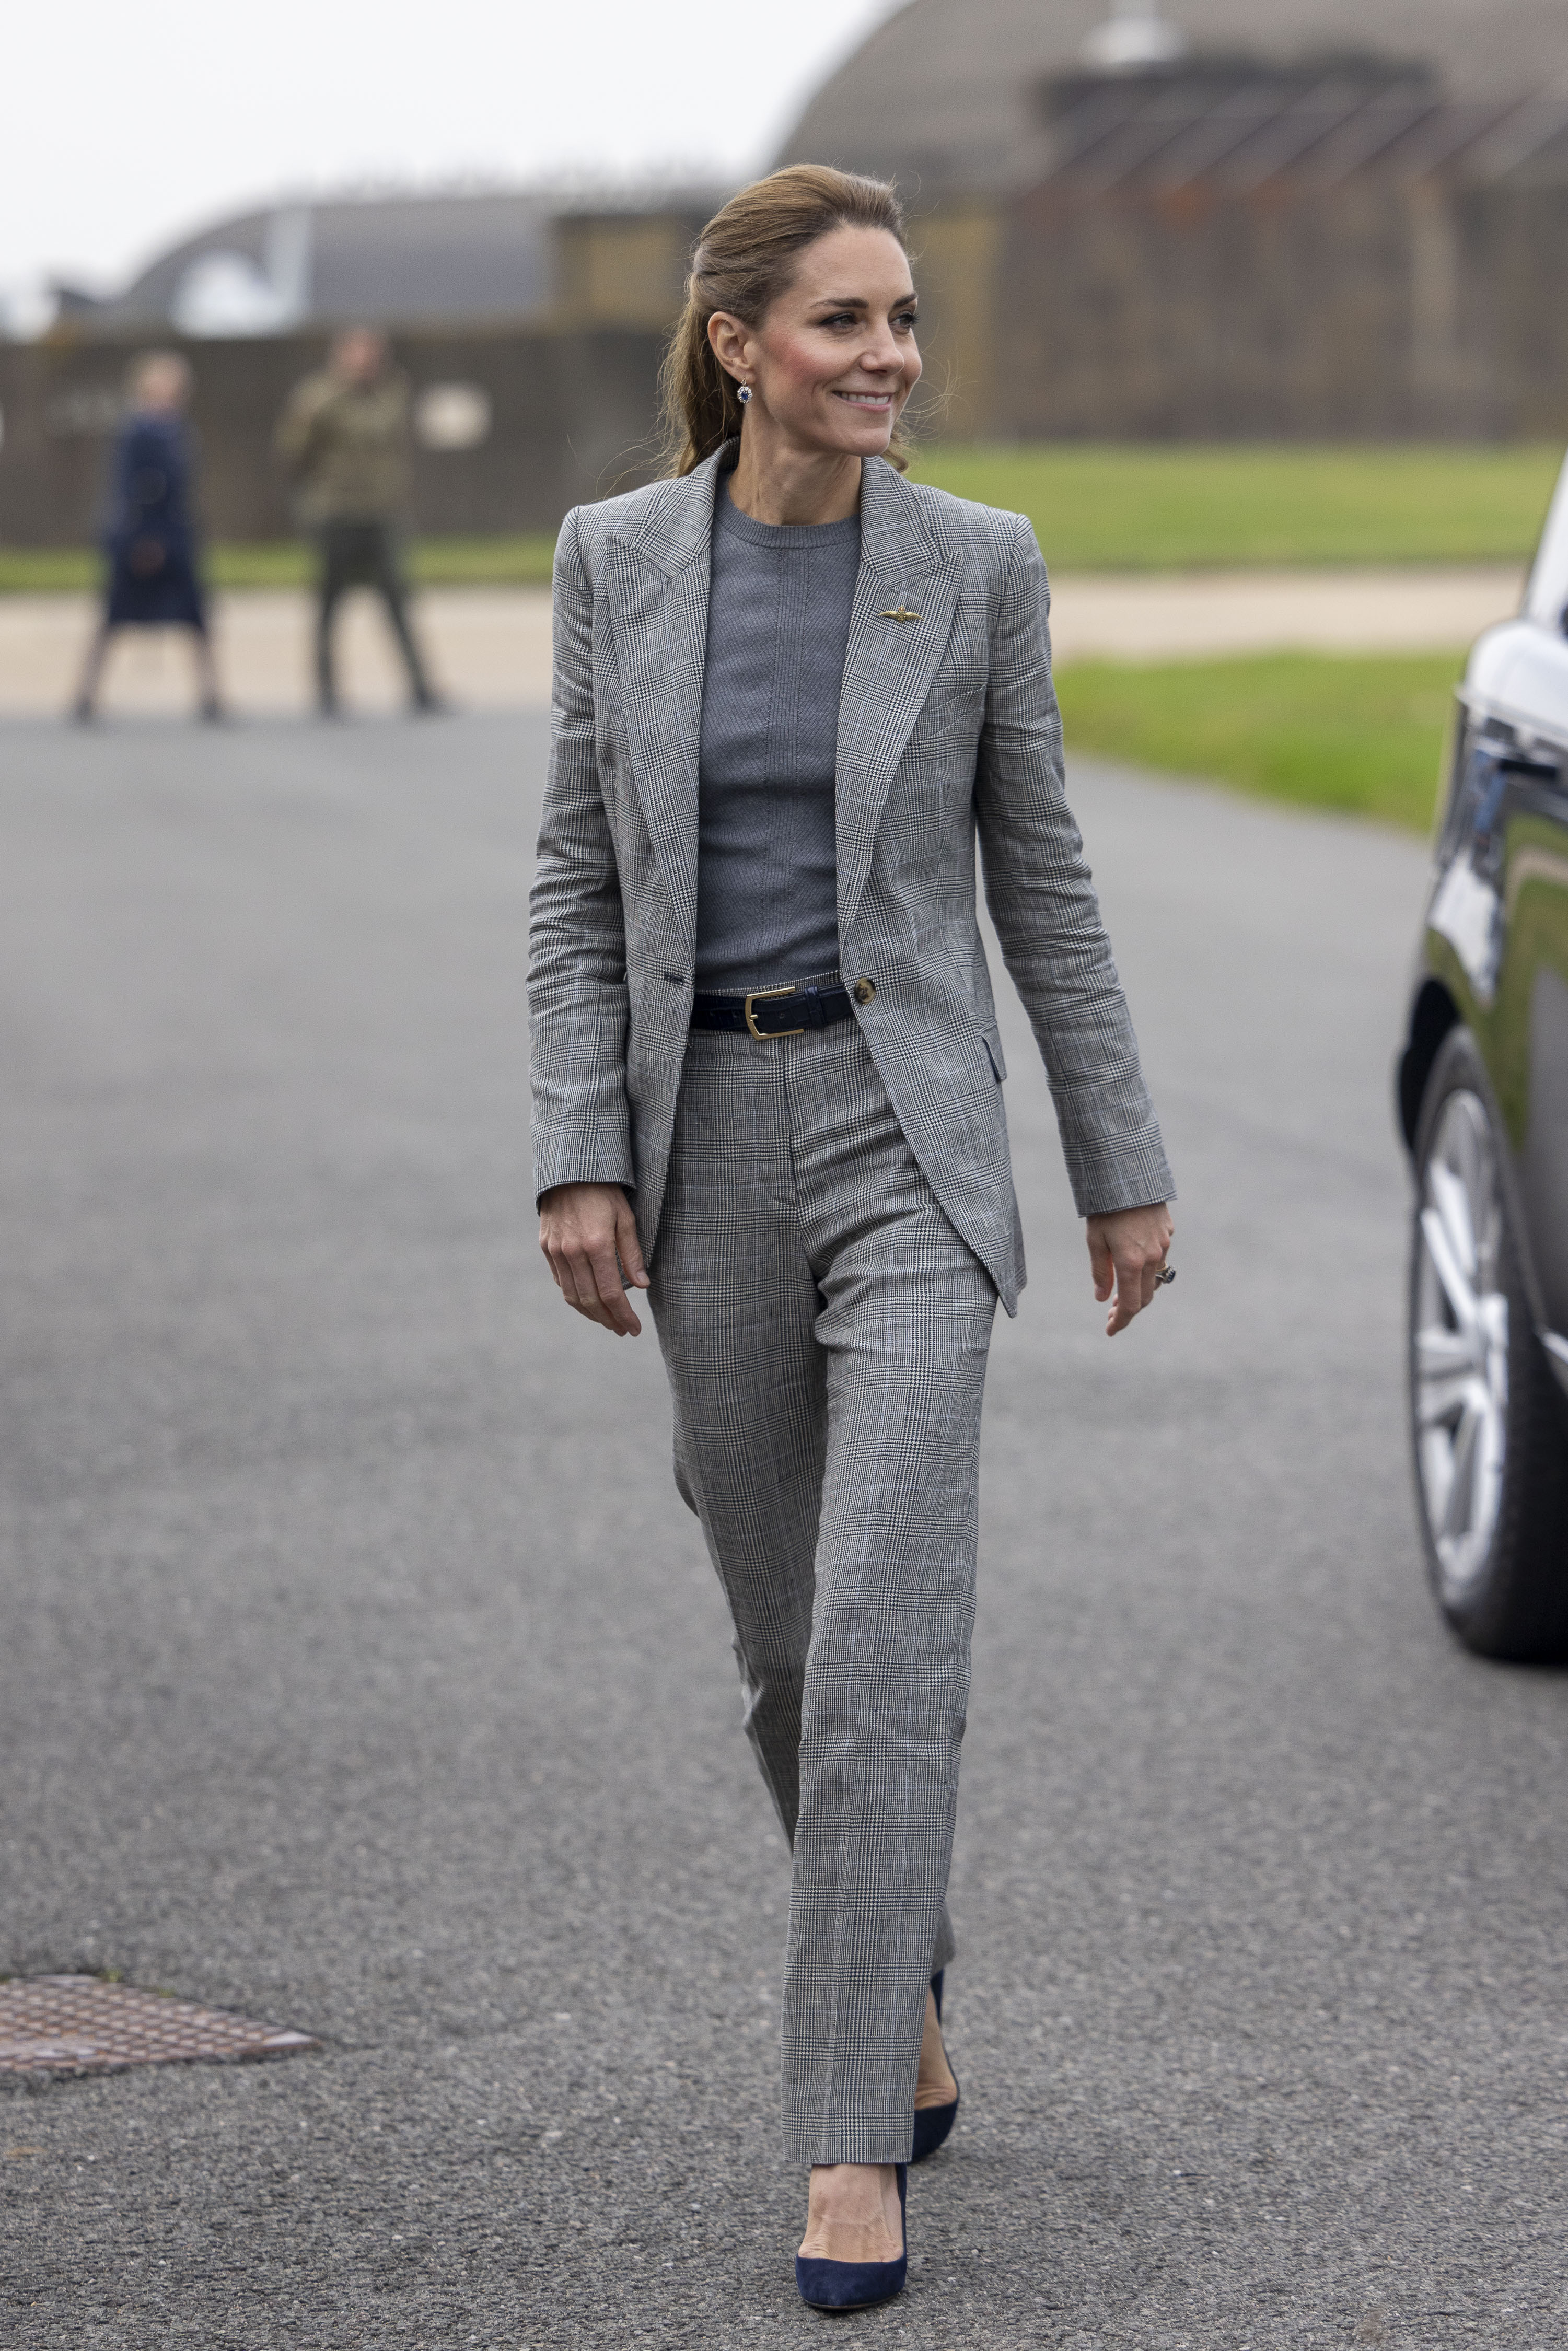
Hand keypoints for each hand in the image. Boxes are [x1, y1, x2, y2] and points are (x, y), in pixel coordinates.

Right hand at [539, 1182, 648, 1336]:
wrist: (569, 1170)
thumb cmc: (604, 1191)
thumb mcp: (626, 1218)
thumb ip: (632, 1254)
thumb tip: (642, 1285)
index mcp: (597, 1244)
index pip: (611, 1293)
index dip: (623, 1315)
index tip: (634, 1328)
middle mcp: (573, 1251)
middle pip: (590, 1300)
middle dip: (608, 1320)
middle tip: (622, 1330)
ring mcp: (556, 1250)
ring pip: (572, 1295)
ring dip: (591, 1314)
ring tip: (607, 1321)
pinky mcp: (546, 1247)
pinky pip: (561, 1281)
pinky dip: (575, 1297)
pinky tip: (588, 1301)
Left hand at [1086, 1202, 1173, 1336]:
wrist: (1129, 1173)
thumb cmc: (1105, 1207)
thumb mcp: (1095, 1239)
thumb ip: (1100, 1271)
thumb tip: (1101, 1298)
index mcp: (1131, 1263)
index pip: (1130, 1305)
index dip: (1120, 1321)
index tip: (1110, 1331)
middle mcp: (1152, 1257)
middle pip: (1144, 1297)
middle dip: (1128, 1309)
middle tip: (1110, 1313)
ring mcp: (1163, 1245)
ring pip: (1154, 1279)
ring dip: (1139, 1291)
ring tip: (1121, 1293)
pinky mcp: (1168, 1232)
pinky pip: (1160, 1258)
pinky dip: (1147, 1269)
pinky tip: (1134, 1264)